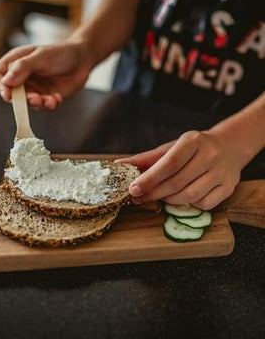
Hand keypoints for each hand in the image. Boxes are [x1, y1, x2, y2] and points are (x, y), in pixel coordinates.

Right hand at [0, 42, 90, 108]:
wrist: (82, 60)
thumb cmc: (60, 53)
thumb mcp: (41, 56)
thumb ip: (23, 67)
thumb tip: (5, 81)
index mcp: (13, 63)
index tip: (8, 93)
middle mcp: (20, 78)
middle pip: (10, 95)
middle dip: (22, 99)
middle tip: (37, 98)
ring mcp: (32, 89)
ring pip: (26, 104)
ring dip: (38, 104)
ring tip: (50, 100)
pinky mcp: (44, 97)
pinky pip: (42, 106)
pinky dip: (49, 104)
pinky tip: (57, 98)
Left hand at [116, 130, 241, 209]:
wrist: (228, 147)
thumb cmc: (191, 149)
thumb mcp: (169, 148)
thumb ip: (145, 159)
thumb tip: (119, 165)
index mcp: (192, 141)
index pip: (168, 163)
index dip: (149, 178)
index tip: (133, 189)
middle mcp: (210, 155)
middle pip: (176, 182)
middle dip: (153, 193)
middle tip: (138, 198)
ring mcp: (221, 172)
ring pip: (189, 196)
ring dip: (169, 201)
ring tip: (160, 196)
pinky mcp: (229, 187)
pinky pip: (204, 204)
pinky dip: (189, 205)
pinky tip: (182, 197)